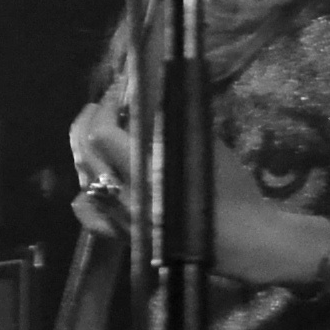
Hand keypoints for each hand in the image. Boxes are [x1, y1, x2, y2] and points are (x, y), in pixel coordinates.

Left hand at [64, 90, 315, 285]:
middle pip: (84, 153)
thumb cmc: (232, 192)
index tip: (122, 87)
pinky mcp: (127, 236)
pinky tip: (92, 184)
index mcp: (145, 173)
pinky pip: (93, 217)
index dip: (107, 105)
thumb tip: (155, 93)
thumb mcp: (207, 147)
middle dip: (90, 120)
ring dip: (86, 150)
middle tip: (106, 103)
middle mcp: (125, 197)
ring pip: (84, 180)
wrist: (244, 242)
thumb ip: (175, 121)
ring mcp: (122, 220)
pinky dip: (86, 196)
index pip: (102, 133)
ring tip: (99, 132)